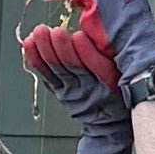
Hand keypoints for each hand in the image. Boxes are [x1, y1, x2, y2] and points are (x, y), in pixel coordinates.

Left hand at [17, 17, 134, 153]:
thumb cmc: (119, 93)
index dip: (87, 52)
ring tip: (40, 32)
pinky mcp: (59, 92)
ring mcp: (71, 93)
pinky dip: (36, 58)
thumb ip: (114, 55)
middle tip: (55, 31)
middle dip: (62, 48)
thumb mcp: (125, 77)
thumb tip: (99, 28)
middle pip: (73, 68)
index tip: (79, 36)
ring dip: (46, 50)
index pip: (99, 68)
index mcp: (110, 85)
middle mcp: (89, 90)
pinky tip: (29, 43)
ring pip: (56, 71)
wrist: (107, 125)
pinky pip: (45, 75)